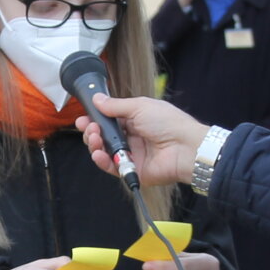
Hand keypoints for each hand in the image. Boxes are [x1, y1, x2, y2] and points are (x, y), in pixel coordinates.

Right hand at [74, 95, 207, 186]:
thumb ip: (115, 106)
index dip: (95, 120)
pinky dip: (102, 160)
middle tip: (88, 127)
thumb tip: (98, 99)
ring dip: (94, 144)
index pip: (108, 121)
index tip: (84, 118)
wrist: (185, 147)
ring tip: (94, 138)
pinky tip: (99, 153)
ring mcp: (131, 155)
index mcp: (134, 120)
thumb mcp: (139, 107)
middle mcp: (132, 138)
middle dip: (91, 132)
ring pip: (104, 152)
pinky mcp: (132, 170)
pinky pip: (111, 167)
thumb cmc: (169, 124)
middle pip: (103, 137)